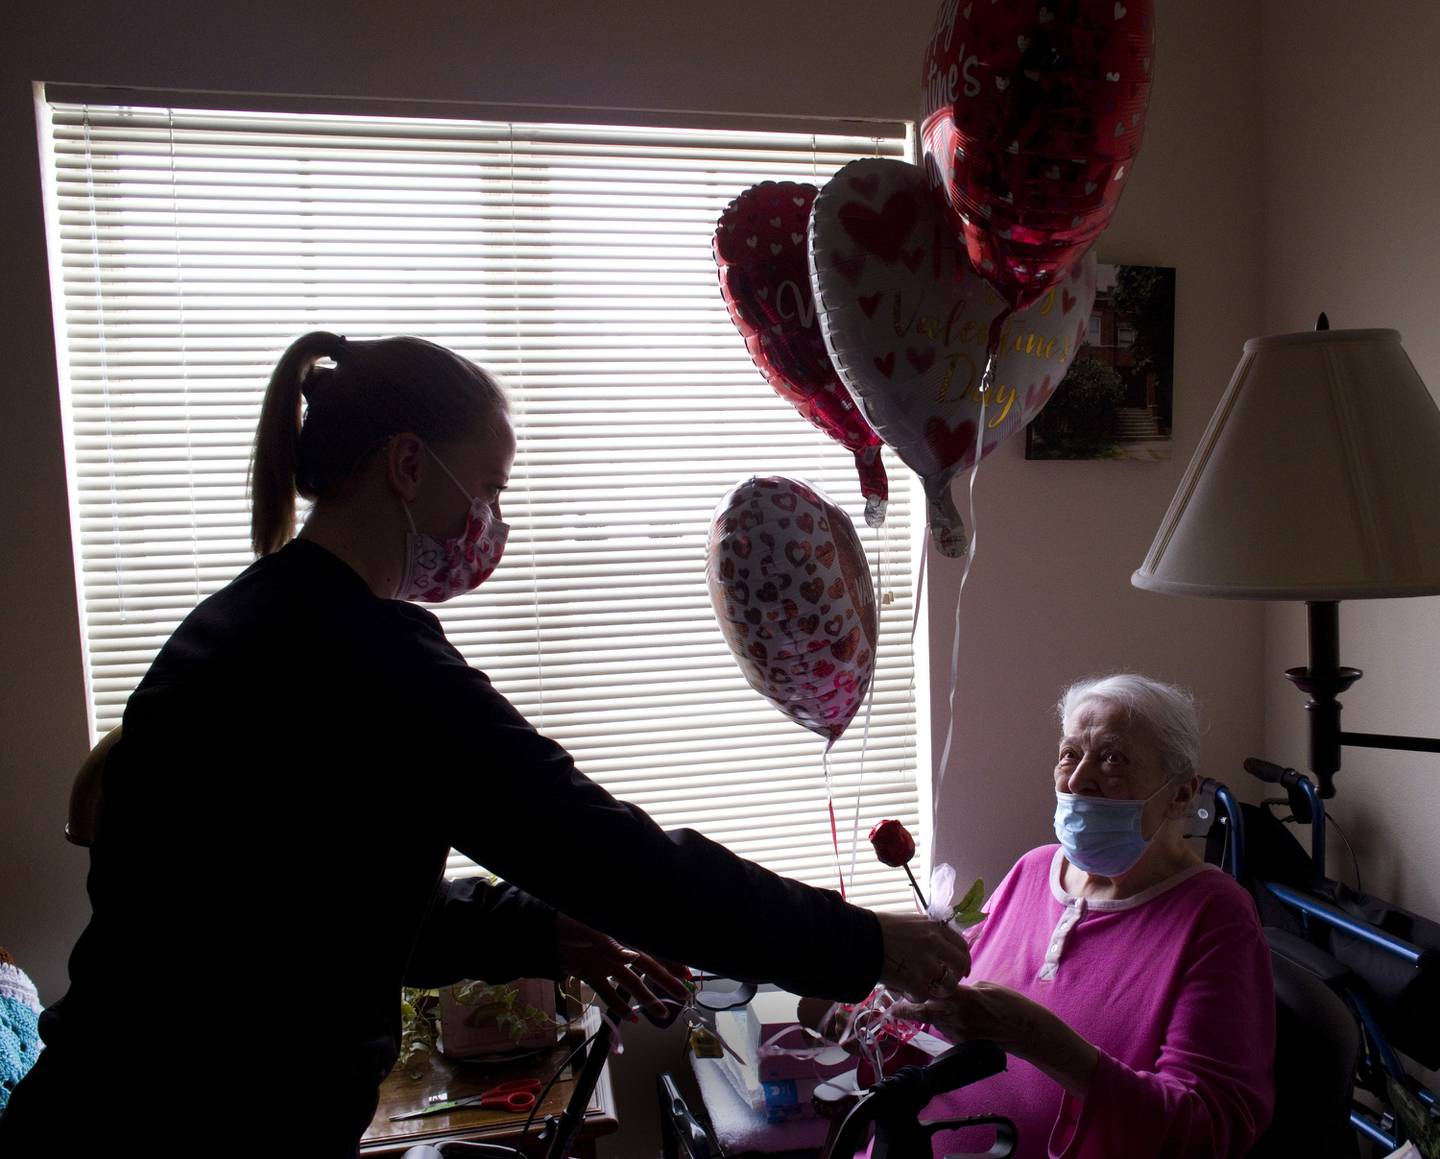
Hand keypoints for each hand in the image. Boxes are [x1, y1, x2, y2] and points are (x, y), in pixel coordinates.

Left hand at [554, 913, 689, 1026]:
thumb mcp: (590, 929)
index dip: (670, 962)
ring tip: (660, 1013)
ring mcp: (604, 963)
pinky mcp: (590, 973)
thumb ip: (611, 944)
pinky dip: (619, 1004)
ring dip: (645, 998)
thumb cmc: (569, 922)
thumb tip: (632, 957)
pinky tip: (631, 1017)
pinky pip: (607, 992)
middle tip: (682, 996)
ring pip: (630, 983)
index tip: (686, 974)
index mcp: (621, 937)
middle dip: (664, 982)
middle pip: (646, 969)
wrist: (543, 932)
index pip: (651, 951)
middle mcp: (617, 951)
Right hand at [875, 911, 972, 1000]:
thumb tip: (939, 946)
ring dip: (936, 990)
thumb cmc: (879, 928)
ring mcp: (926, 963)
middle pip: (959, 966)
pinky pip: (923, 996)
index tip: (961, 969)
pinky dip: (914, 997)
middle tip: (945, 985)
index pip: (961, 945)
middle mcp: (935, 943)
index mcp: (934, 927)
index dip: (963, 960)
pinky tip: (903, 990)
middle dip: (955, 978)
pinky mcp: (915, 981)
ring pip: (946, 985)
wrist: (859, 938)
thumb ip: (928, 933)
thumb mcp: (910, 923)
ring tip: (922, 989)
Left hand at [892, 981, 1036, 1053]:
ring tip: (926, 1005)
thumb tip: (946, 986)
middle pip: (924, 1011)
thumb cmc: (1010, 1004)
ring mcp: (958, 1033)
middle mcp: (956, 1017)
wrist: (1027, 1033)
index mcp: (961, 997)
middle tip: (894, 1004)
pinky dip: (943, 1023)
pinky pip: (946, 1030)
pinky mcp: (962, 1044)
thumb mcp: (985, 986)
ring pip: (934, 1021)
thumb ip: (961, 987)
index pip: (929, 992)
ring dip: (928, 1014)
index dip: (909, 991)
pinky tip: (950, 1017)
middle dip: (908, 1008)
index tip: (893, 991)